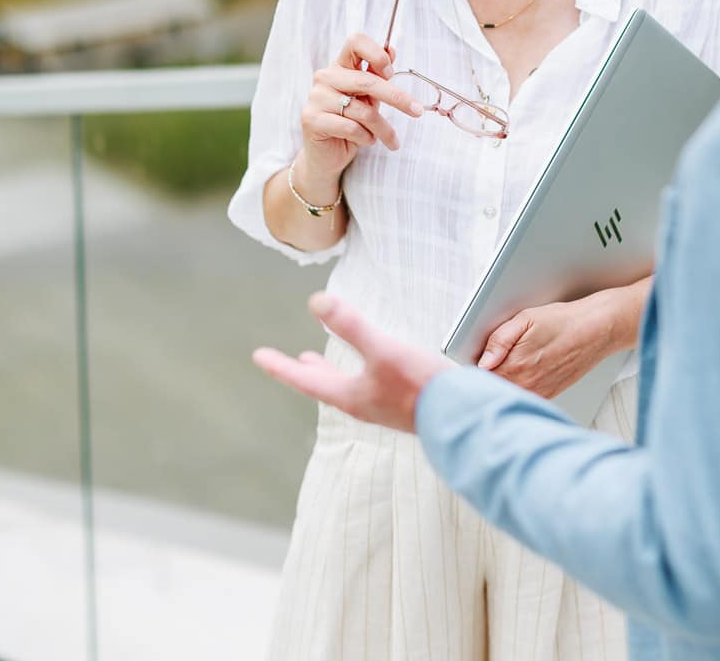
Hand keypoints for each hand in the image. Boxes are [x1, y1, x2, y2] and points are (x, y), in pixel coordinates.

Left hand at [253, 293, 454, 432]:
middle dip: (305, 371)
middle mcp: (362, 404)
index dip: (280, 366)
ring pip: (346, 387)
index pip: (305, 379)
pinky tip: (370, 369)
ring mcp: (382, 407)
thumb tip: (316, 301)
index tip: (258, 356)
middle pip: (323, 386)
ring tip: (319, 362)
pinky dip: (356, 374)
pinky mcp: (402, 405)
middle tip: (288, 362)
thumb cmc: (420, 385)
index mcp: (350, 396)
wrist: (461, 418)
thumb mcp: (383, 349)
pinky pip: (368, 387)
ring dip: (330, 372)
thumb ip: (351, 326)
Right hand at [295, 33, 424, 196]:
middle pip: (366, 80)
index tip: (391, 73)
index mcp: (340, 66)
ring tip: (391, 140)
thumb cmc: (351, 122)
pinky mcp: (311, 119)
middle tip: (417, 111)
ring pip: (362, 110)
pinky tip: (367, 141)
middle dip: (397, 98)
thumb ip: (377, 75)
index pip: (356, 42)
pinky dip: (366, 137)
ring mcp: (316, 97)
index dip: (377, 54)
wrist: (327, 155)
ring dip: (383, 128)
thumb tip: (392, 49)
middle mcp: (325, 77)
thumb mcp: (369, 97)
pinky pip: (350, 127)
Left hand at [476, 296, 619, 399]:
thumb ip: (499, 340)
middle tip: (468, 376)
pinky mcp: (547, 395)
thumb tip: (482, 361)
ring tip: (493, 375)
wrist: (597, 330)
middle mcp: (527, 384)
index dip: (466, 375)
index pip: (479, 380)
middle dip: (479, 383)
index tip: (457, 372)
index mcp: (516, 366)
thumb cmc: (564, 322)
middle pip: (490, 391)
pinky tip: (513, 379)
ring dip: (496, 389)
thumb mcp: (526, 319)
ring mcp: (538, 392)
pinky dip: (513, 392)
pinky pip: (522, 398)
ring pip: (506, 397)